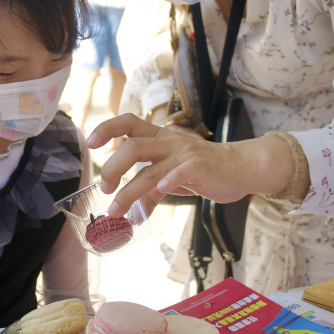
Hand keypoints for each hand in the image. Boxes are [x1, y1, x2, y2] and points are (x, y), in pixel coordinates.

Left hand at [87, 114, 291, 216]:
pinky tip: (157, 193)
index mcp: (160, 138)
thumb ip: (151, 190)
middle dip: (113, 167)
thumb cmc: (204, 170)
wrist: (242, 167)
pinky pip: (180, 173)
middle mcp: (169, 142)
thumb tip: (132, 210)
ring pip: (150, 169)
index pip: (129, 123)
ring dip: (129, 191)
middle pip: (133, 146)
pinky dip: (167, 182)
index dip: (108, 129)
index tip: (91, 143)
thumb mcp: (173, 177)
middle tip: (105, 188)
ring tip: (115, 210)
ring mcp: (184, 155)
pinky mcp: (199, 168)